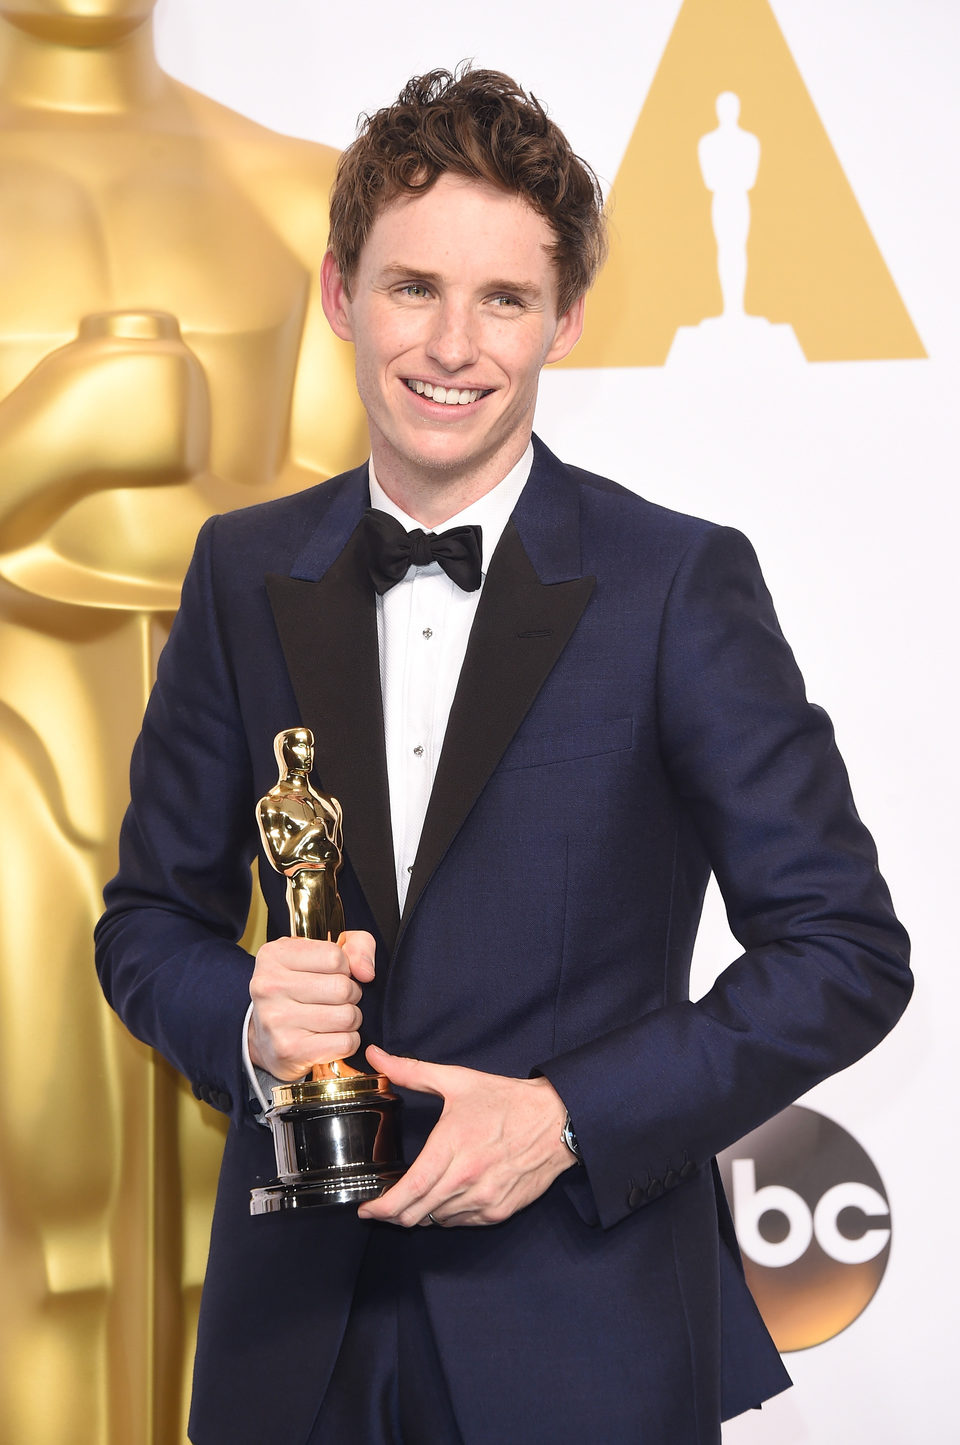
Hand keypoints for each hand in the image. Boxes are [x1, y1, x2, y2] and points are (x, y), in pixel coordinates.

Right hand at [247, 931, 374, 1079]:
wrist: (267, 1041)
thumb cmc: (301, 990)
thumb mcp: (324, 953)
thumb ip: (357, 945)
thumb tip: (367, 972)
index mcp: (274, 955)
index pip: (335, 957)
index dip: (345, 968)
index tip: (332, 975)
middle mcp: (269, 986)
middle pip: (342, 988)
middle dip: (351, 995)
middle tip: (336, 1000)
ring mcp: (276, 1019)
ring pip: (347, 1016)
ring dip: (351, 1019)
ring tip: (334, 1018)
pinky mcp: (289, 1050)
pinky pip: (345, 1042)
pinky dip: (348, 1041)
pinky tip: (330, 1037)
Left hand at [357, 1045, 575, 1227]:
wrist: (556, 1120)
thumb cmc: (506, 1100)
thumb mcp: (457, 1080)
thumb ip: (410, 1071)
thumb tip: (376, 1057)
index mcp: (451, 1147)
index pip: (408, 1193)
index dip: (381, 1208)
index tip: (366, 1209)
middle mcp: (466, 1179)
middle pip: (416, 1214)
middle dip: (393, 1215)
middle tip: (383, 1205)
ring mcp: (484, 1199)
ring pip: (437, 1221)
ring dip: (421, 1213)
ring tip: (416, 1196)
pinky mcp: (499, 1211)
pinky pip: (461, 1223)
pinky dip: (447, 1215)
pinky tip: (446, 1196)